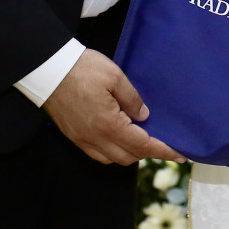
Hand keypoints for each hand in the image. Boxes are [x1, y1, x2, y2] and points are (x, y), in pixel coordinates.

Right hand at [43, 49, 183, 165]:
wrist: (48, 70)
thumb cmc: (82, 69)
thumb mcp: (115, 76)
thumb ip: (132, 99)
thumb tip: (144, 116)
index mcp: (108, 124)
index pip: (142, 145)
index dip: (163, 151)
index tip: (180, 155)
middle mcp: (95, 138)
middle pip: (128, 156)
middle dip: (148, 153)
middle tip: (165, 145)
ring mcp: (82, 139)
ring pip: (112, 159)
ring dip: (130, 153)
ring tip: (144, 141)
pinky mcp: (73, 136)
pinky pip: (97, 154)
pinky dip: (113, 152)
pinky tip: (120, 139)